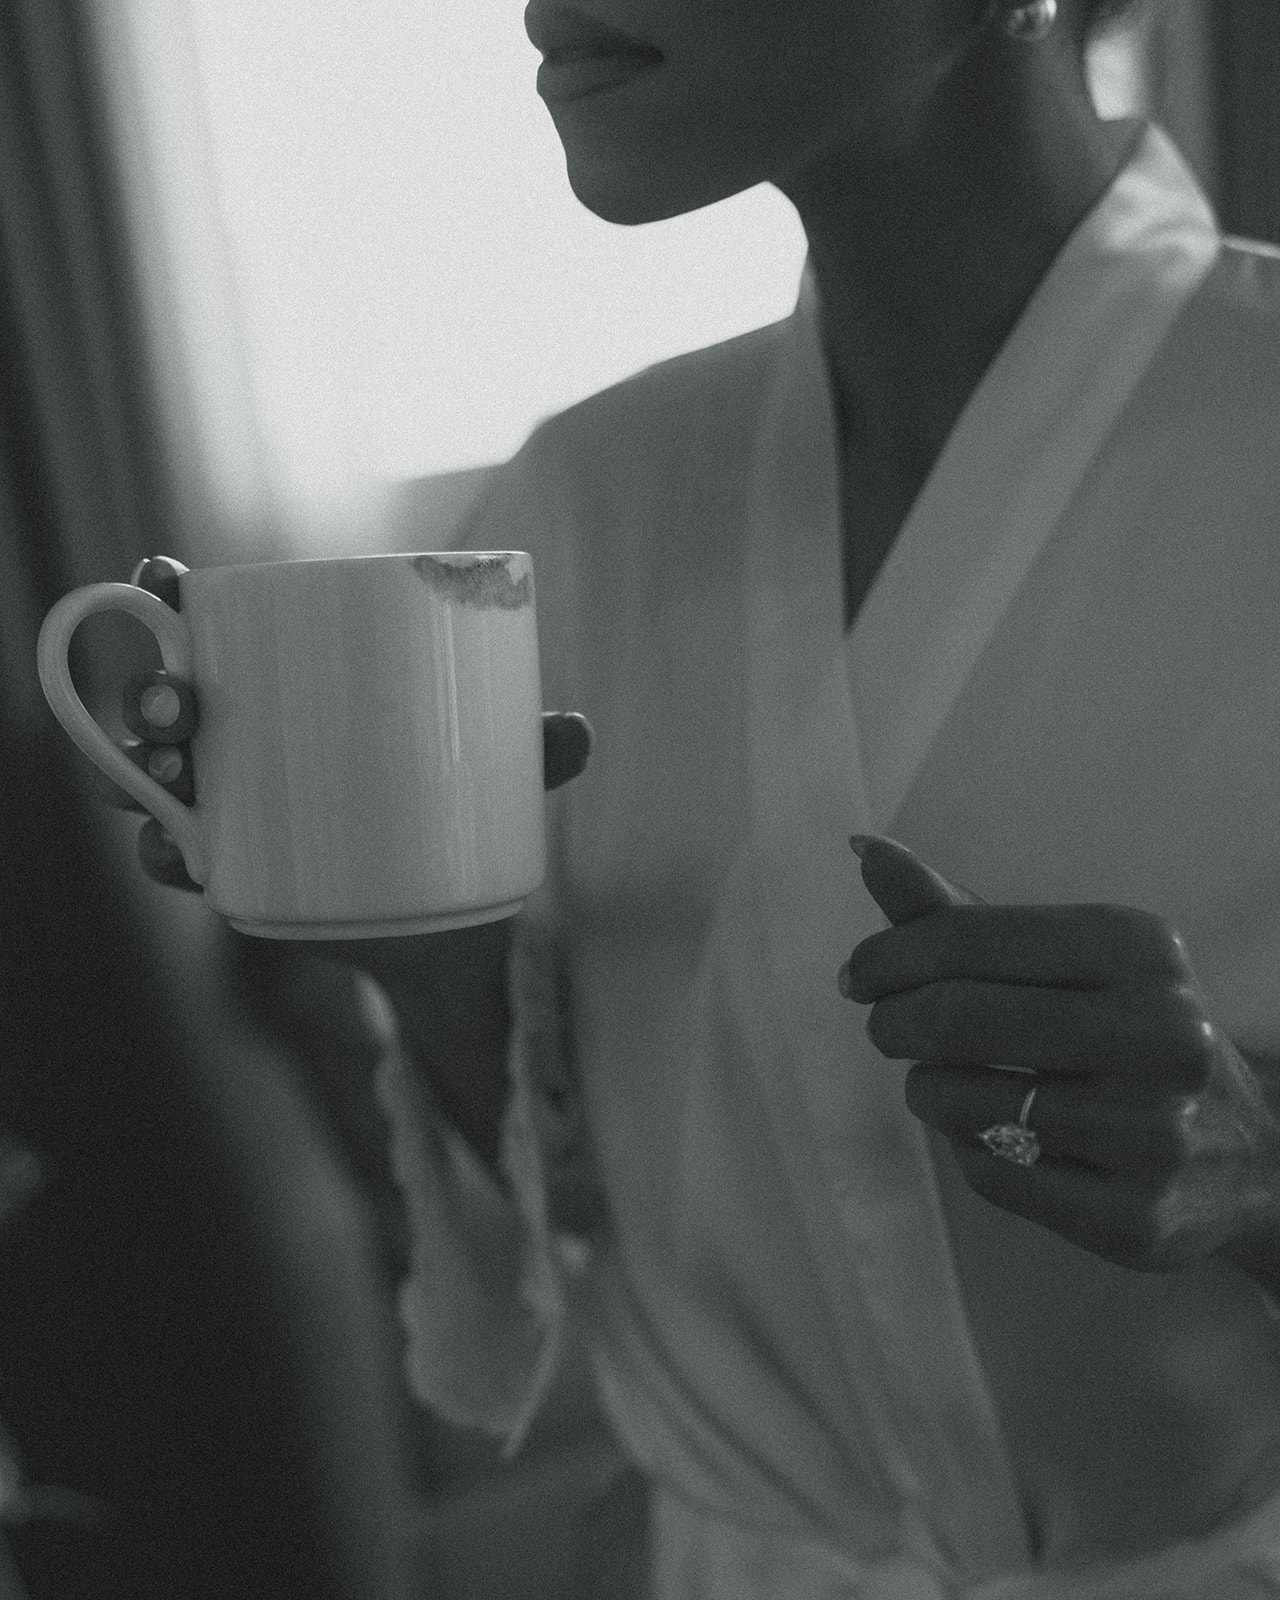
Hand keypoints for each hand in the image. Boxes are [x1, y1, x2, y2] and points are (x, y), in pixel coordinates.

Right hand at [98, 557, 593, 892]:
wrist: (447, 921)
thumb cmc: (457, 809)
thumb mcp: (499, 773)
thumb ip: (534, 750)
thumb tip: (576, 730)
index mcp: (284, 683)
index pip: (207, 623)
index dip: (163, 592)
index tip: (161, 574)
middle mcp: (237, 737)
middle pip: (163, 697)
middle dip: (150, 692)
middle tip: (181, 707)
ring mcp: (226, 804)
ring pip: (148, 773)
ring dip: (136, 767)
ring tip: (170, 773)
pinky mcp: (231, 869)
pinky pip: (172, 854)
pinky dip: (160, 849)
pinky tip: (175, 849)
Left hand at [838, 834, 1279, 1274]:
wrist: (1249, 1153)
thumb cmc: (1123, 1032)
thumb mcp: (1063, 960)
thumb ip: (957, 912)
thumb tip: (863, 847)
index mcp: (1139, 948)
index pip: (968, 936)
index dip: (889, 956)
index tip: (859, 975)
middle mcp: (1161, 1032)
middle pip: (958, 1017)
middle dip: (894, 1021)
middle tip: (884, 1027)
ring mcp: (1155, 1131)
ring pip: (962, 1101)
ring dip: (928, 1090)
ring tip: (948, 1082)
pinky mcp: (1136, 1217)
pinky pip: (991, 1174)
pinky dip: (969, 1150)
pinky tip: (998, 1135)